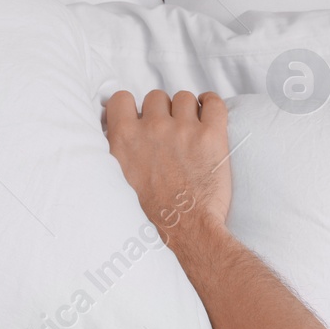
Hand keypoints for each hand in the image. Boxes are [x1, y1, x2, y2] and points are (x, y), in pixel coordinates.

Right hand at [104, 90, 231, 247]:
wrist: (187, 230)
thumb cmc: (153, 214)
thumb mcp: (118, 182)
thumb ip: (117, 153)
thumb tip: (116, 134)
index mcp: (125, 139)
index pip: (121, 99)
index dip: (131, 107)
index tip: (139, 118)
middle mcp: (152, 128)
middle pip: (156, 97)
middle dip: (162, 112)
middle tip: (168, 133)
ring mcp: (183, 129)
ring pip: (183, 98)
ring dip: (186, 111)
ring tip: (190, 129)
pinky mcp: (211, 135)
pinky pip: (213, 102)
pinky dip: (211, 104)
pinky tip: (208, 114)